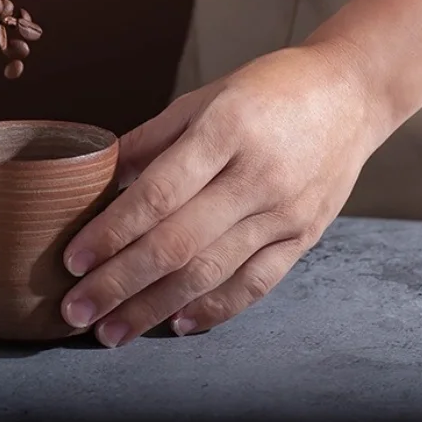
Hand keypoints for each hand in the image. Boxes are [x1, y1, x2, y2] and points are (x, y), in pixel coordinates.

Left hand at [59, 42, 384, 346]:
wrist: (349, 93)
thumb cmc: (269, 89)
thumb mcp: (205, 97)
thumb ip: (151, 138)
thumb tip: (102, 175)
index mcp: (225, 131)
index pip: (158, 194)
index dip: (111, 232)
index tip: (72, 260)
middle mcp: (256, 177)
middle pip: (177, 243)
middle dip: (119, 283)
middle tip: (76, 311)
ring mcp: (285, 213)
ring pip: (211, 272)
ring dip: (155, 308)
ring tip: (111, 332)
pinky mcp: (305, 237)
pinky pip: (256, 284)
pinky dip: (215, 309)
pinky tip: (178, 324)